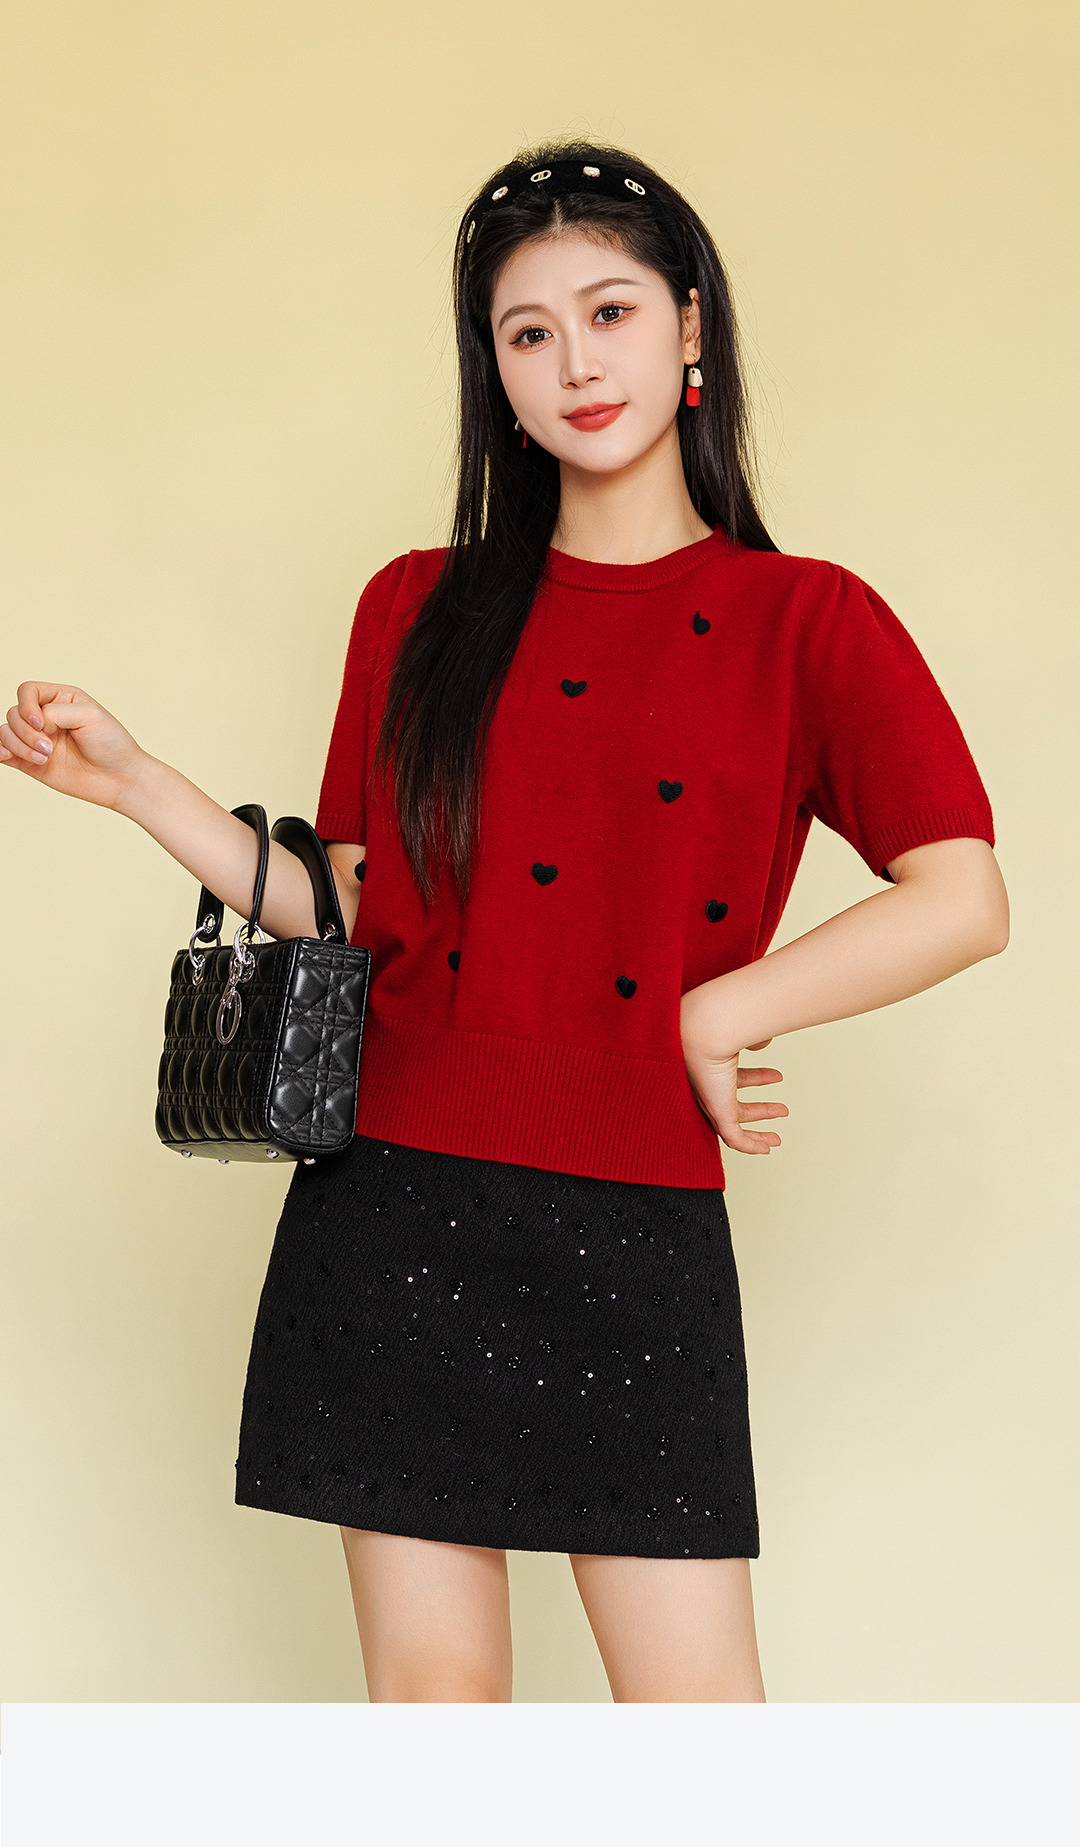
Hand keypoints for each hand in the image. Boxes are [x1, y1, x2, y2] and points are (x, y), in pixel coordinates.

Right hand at [0, 682, 147, 808]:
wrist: (120, 779)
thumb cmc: (112, 744)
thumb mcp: (90, 716)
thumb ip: (56, 712)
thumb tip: (32, 723)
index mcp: (61, 699)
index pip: (28, 691)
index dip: (27, 705)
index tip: (41, 723)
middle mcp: (46, 717)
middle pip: (14, 713)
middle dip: (26, 732)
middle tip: (50, 748)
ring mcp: (37, 740)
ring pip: (6, 732)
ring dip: (19, 745)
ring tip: (43, 758)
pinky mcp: (31, 762)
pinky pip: (4, 752)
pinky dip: (1, 752)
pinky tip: (7, 755)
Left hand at [682, 1035, 787, 1154]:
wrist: (705, 1032)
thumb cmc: (719, 1025)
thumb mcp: (744, 1032)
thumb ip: (754, 1037)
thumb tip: (763, 1042)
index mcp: (712, 1065)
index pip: (735, 1077)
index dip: (756, 1078)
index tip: (776, 1077)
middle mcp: (709, 1087)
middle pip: (735, 1105)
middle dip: (760, 1110)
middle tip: (780, 1110)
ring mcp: (711, 1102)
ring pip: (735, 1126)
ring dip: (758, 1133)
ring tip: (777, 1137)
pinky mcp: (718, 1115)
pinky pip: (735, 1139)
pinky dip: (752, 1146)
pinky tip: (767, 1149)